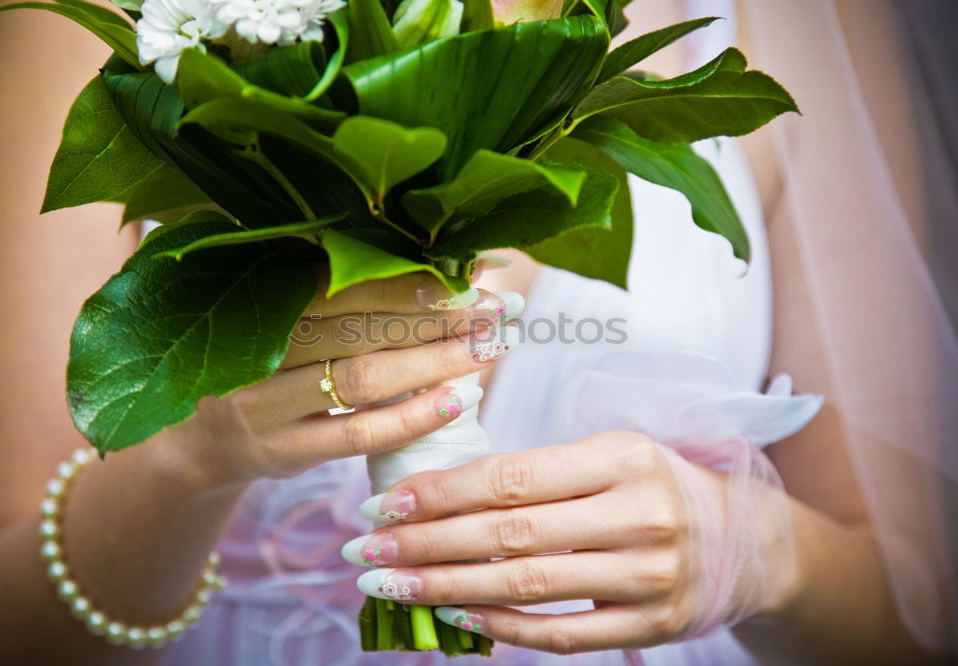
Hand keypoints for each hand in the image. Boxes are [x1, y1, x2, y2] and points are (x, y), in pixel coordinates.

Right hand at [151, 271, 522, 488]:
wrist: (197, 438)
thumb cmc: (258, 360)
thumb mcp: (276, 313)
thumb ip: (334, 285)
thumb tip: (438, 258)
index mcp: (257, 294)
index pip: (344, 279)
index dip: (411, 277)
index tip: (472, 272)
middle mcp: (256, 344)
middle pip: (360, 324)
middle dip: (436, 316)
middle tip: (498, 310)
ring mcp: (265, 402)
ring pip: (362, 376)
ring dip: (433, 362)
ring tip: (489, 348)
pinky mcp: (282, 451)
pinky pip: (356, 433)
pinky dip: (411, 417)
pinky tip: (459, 401)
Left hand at [342, 430, 798, 654]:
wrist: (736, 540)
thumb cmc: (649, 485)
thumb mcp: (605, 454)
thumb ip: (533, 470)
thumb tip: (434, 492)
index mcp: (622, 457)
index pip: (512, 476)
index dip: (441, 492)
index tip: (383, 504)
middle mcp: (639, 514)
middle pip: (510, 533)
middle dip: (426, 543)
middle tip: (366, 551)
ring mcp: (648, 575)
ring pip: (527, 586)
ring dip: (447, 587)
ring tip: (391, 585)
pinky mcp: (650, 624)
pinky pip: (562, 634)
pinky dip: (502, 629)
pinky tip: (454, 617)